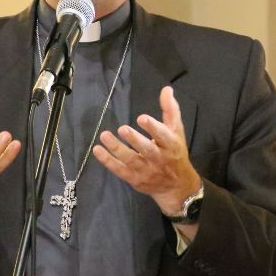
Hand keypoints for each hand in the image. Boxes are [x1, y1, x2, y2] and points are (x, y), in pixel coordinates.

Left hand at [92, 86, 200, 216]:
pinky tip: (98, 151)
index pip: (163, 136)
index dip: (153, 127)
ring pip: (131, 160)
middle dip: (134, 140)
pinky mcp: (135, 179)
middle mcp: (159, 158)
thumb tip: (166, 89)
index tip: (142, 118)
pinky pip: (120, 170)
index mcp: (171, 145)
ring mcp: (146, 170)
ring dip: (117, 149)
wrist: (178, 186)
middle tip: (122, 129)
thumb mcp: (177, 131)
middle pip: (146, 149)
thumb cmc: (176, 153)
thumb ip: (170, 110)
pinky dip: (108, 161)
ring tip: (104, 136)